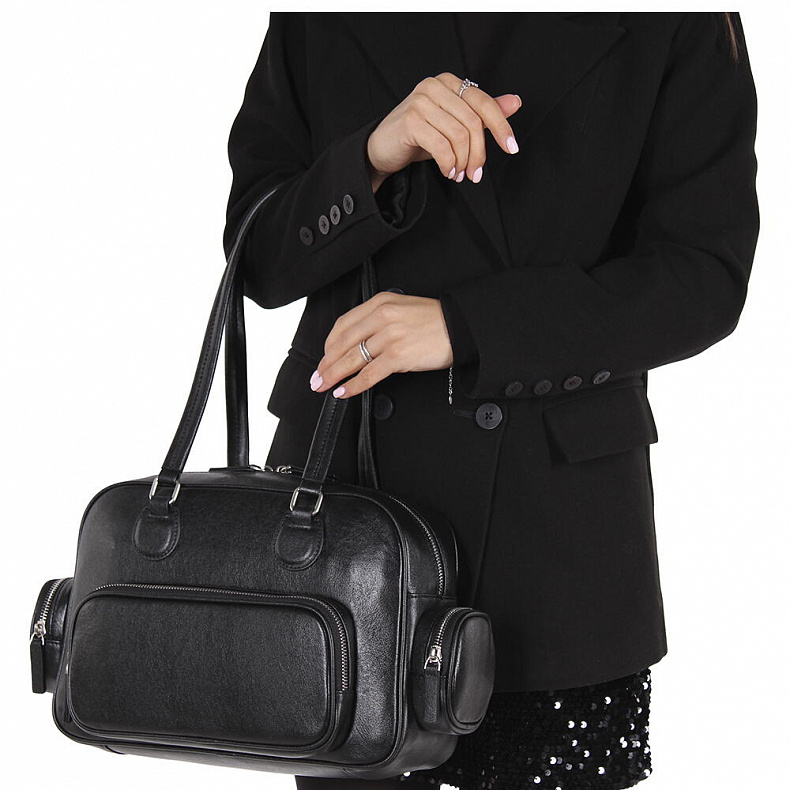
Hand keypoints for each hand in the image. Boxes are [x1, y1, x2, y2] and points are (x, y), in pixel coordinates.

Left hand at [309, 291, 452, 398]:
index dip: (329, 344)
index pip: (344, 324)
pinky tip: (344, 391)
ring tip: (324, 386)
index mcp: (380, 303)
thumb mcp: (402, 309)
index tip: (324, 357)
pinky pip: (369, 374)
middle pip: (343, 343)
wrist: (461, 327)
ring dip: (334, 375)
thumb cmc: (434, 321)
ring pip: (353, 358)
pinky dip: (353, 385)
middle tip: (316, 377)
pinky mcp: (399, 355)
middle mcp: (382, 317)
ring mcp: (390, 336)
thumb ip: (378, 320)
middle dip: (326, 363)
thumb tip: (357, 343)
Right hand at [366, 72, 521, 185]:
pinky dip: (449, 164)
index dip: (501, 127)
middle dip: (479, 154)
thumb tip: (515, 102)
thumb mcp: (454, 124)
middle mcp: (435, 86)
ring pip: (459, 136)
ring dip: (463, 162)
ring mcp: (420, 102)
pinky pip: (442, 147)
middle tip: (475, 174)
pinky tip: (448, 172)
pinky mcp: (410, 121)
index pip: (484, 103)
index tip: (512, 148)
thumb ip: (483, 113)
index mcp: (449, 82)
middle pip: (473, 122)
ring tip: (459, 174)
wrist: (383, 148)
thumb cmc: (419, 136)